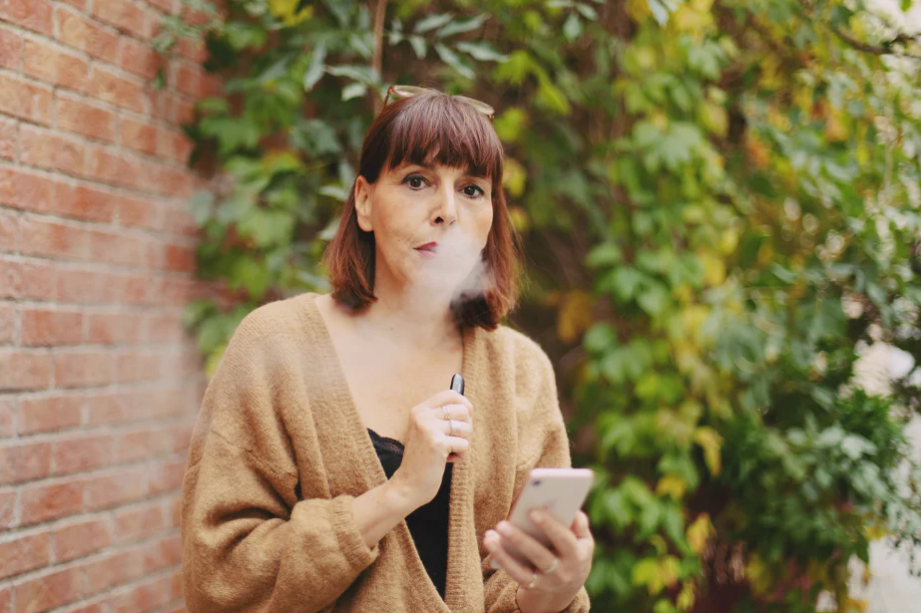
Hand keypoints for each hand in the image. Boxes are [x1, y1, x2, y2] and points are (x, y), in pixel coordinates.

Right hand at [389, 390, 472, 509]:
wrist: (408, 485)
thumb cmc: (423, 460)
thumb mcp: (427, 432)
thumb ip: (442, 418)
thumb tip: (468, 406)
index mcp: (420, 410)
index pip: (450, 394)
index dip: (464, 404)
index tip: (467, 417)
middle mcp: (423, 415)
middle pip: (463, 410)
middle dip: (467, 427)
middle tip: (456, 440)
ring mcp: (429, 428)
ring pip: (467, 427)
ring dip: (464, 443)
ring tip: (450, 452)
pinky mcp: (437, 443)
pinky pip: (465, 445)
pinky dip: (462, 456)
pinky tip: (448, 461)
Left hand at [483, 509, 593, 612]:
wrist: (570, 582)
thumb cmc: (573, 550)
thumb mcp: (583, 539)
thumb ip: (579, 524)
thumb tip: (572, 509)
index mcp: (577, 556)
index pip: (564, 540)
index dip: (549, 526)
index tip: (532, 511)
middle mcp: (562, 572)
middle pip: (540, 556)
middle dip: (520, 540)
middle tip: (502, 524)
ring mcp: (546, 582)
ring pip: (522, 570)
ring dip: (504, 553)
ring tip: (490, 536)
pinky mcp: (531, 586)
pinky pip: (515, 574)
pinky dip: (502, 559)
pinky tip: (491, 543)